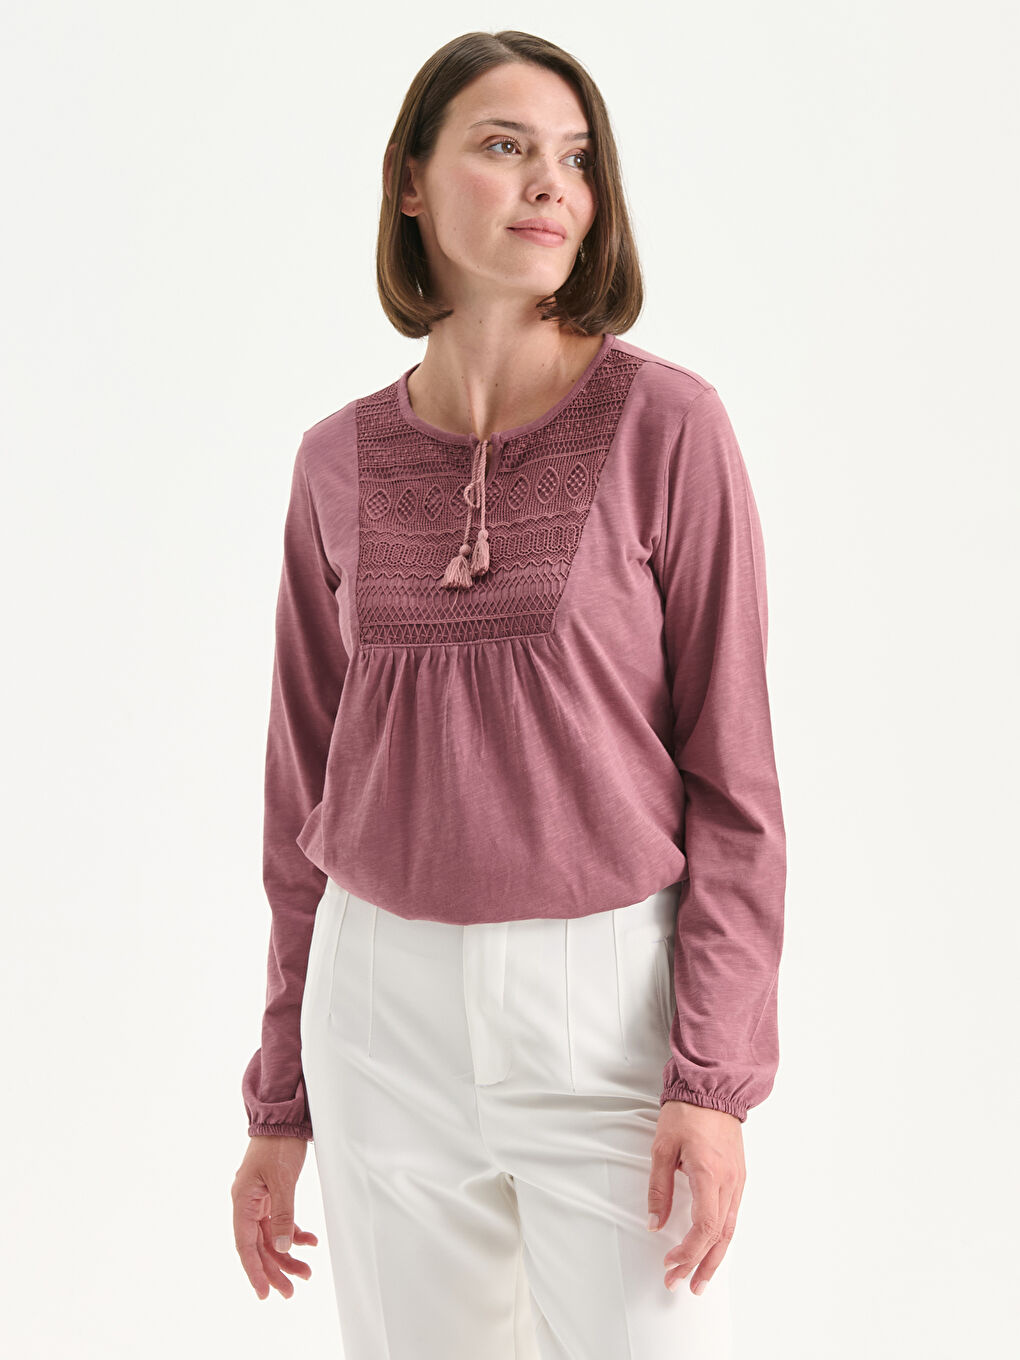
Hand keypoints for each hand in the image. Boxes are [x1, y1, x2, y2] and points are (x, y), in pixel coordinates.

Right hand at [231, 1134, 318, 1299]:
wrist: (283, 1118)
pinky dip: (294, 1234)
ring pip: (271, 1238)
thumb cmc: (278, 1144)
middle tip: (291, 1291)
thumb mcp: (282, 1180)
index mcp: (242, 1201)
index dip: (254, 1271)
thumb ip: (282, 1214)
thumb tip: (283, 1248)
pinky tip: (310, 1242)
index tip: (264, 1294)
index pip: (245, 1245)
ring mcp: (259, 1201)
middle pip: (259, 1246)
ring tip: (306, 1272)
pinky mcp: (272, 1195)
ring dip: (287, 1255)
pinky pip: (280, 1223)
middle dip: (275, 1270)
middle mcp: (248, 1204)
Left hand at [646, 1100, 744, 1294]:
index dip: (687, 1252)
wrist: (713, 1088)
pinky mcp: (738, 1177)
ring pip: (729, 1231)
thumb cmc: (686, 1113)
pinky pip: (733, 1216)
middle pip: (719, 1237)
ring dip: (714, 1259)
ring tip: (699, 1280)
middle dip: (700, 1265)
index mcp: (709, 1175)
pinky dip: (722, 1239)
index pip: (704, 1228)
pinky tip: (711, 1250)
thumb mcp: (662, 1148)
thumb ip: (659, 1188)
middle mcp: (728, 1183)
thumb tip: (654, 1223)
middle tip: (680, 1285)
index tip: (669, 1264)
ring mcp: (737, 1181)